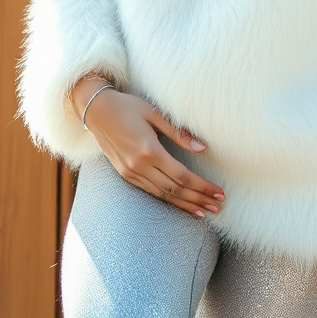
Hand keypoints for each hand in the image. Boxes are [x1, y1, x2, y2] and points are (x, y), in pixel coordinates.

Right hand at [70, 78, 225, 218]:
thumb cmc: (128, 106)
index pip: (182, 176)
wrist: (97, 111)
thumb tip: (203, 148)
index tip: (219, 193)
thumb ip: (179, 133)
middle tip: (218, 207)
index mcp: (149, 150)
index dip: (202, 187)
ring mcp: (130, 173)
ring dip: (185, 205)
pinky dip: (168, 200)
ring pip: (163, 195)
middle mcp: (138, 166)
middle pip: (175, 190)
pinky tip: (181, 204)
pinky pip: (151, 192)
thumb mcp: (155, 113)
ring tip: (204, 211)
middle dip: (198, 199)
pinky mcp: (125, 175)